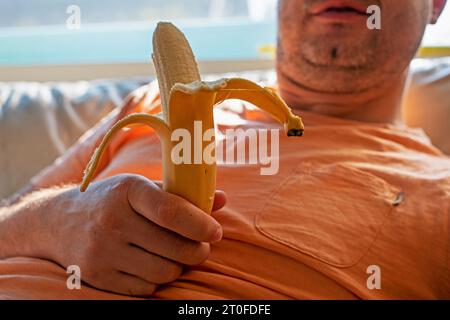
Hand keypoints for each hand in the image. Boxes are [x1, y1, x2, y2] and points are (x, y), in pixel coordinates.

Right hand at [47, 174, 225, 295]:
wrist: (58, 222)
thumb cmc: (112, 200)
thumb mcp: (141, 187)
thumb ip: (181, 194)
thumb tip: (221, 200)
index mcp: (127, 191)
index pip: (171, 212)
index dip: (200, 224)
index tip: (216, 231)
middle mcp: (112, 221)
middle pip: (174, 248)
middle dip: (198, 251)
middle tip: (202, 247)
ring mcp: (103, 252)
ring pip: (164, 272)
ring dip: (179, 267)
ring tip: (176, 255)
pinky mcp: (98, 276)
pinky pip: (145, 288)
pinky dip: (157, 280)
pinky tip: (152, 264)